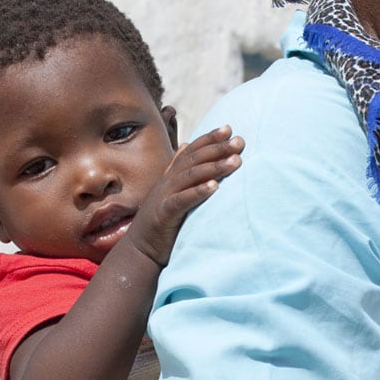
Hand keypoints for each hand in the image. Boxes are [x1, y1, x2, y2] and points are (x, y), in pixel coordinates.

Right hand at [127, 125, 243, 265]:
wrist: (139, 250)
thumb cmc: (161, 222)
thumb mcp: (171, 192)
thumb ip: (180, 171)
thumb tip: (186, 145)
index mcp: (171, 176)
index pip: (192, 151)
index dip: (209, 138)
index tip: (229, 129)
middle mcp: (167, 182)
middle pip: (195, 159)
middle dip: (218, 148)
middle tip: (240, 142)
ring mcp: (164, 196)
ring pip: (191, 176)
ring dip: (215, 167)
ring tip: (236, 161)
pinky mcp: (164, 213)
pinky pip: (182, 199)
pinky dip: (198, 191)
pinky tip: (215, 186)